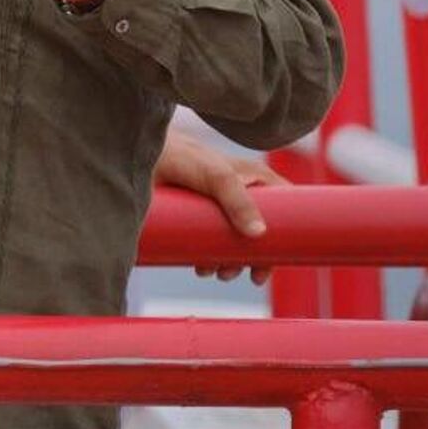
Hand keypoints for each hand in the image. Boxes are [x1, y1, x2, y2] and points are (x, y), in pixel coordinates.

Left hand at [154, 128, 287, 285]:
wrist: (137, 154)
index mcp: (252, 179)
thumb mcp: (216, 175)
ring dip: (229, 262)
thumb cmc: (181, 156)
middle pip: (257, 232)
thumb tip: (258, 234)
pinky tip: (200, 267)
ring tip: (215, 272)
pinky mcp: (192, 215)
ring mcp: (214, 205)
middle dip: (252, 257)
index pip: (285, 205)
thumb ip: (237, 199)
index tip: (283, 257)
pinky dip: (209, 258)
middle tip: (242, 274)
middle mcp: (236, 193)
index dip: (290, 231)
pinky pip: (208, 242)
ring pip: (233, 241)